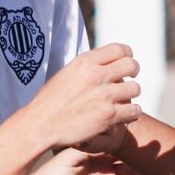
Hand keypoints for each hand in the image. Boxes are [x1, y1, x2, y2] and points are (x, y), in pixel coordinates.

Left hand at [17, 148, 152, 174]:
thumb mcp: (68, 157)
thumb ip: (88, 147)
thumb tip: (105, 132)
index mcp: (99, 158)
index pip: (122, 152)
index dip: (135, 151)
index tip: (148, 148)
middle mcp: (106, 173)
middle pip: (132, 171)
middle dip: (144, 171)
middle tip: (154, 171)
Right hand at [20, 43, 140, 149]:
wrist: (40, 124)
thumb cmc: (48, 102)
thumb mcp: (65, 74)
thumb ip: (85, 67)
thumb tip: (100, 63)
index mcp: (85, 62)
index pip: (119, 49)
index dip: (127, 55)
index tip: (125, 62)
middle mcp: (96, 75)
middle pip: (132, 65)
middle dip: (133, 72)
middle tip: (128, 80)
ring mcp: (104, 95)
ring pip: (135, 88)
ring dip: (131, 95)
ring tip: (122, 100)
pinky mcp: (108, 115)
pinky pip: (134, 110)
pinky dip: (131, 113)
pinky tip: (124, 115)